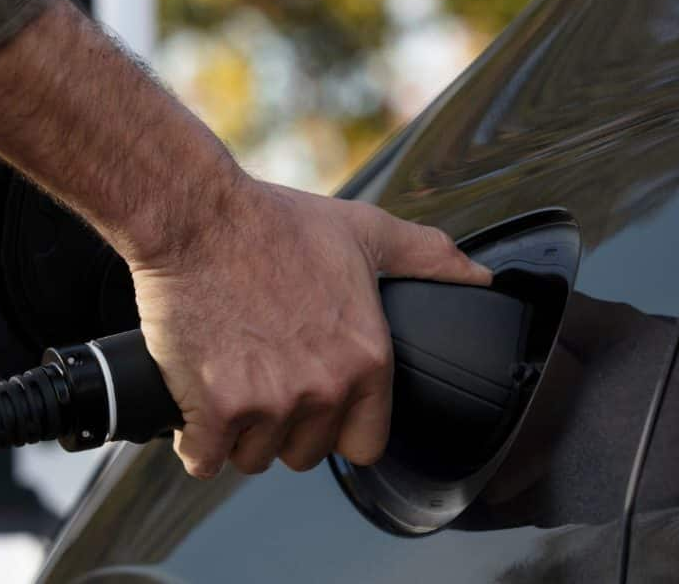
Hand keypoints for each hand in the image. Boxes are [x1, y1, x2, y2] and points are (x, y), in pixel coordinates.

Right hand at [128, 179, 491, 477]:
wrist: (197, 217)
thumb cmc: (275, 222)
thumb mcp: (364, 232)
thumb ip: (427, 258)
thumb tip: (481, 277)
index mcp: (367, 359)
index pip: (366, 443)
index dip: (339, 426)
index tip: (317, 401)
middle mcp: (326, 389)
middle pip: (307, 454)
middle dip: (286, 427)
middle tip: (264, 379)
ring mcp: (270, 402)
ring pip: (255, 458)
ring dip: (240, 434)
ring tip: (230, 383)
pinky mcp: (216, 409)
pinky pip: (205, 461)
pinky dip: (197, 442)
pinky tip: (197, 409)